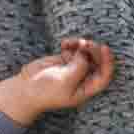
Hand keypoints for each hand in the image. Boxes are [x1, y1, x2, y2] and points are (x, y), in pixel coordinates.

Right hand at [0, 38, 115, 125]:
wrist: (25, 89)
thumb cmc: (45, 91)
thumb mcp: (65, 81)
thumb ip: (80, 67)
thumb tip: (85, 53)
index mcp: (86, 89)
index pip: (104, 76)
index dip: (108, 62)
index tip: (105, 48)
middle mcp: (82, 79)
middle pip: (97, 62)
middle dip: (93, 50)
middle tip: (85, 43)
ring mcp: (74, 69)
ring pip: (86, 53)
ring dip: (82, 45)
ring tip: (72, 42)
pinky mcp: (64, 60)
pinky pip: (74, 49)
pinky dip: (71, 44)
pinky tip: (63, 43)